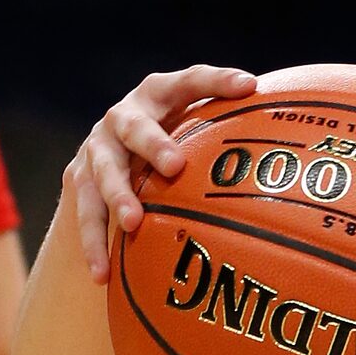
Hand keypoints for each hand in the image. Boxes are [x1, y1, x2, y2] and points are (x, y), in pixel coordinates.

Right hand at [66, 65, 257, 281]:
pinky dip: (93, 244)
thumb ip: (229, 115)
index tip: (247, 87)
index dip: (218, 80)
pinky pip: (84, 214)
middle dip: (153, 145)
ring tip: (133, 223)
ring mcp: (96, 148)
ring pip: (102, 172)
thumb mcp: (195, 116)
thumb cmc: (170, 131)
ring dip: (117, 196)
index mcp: (158, 94)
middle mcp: (122, 116)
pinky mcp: (78, 179)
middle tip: (175, 167)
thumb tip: (276, 110)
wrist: (110, 144)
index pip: (191, 80)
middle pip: (135, 127)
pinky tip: (103, 274)